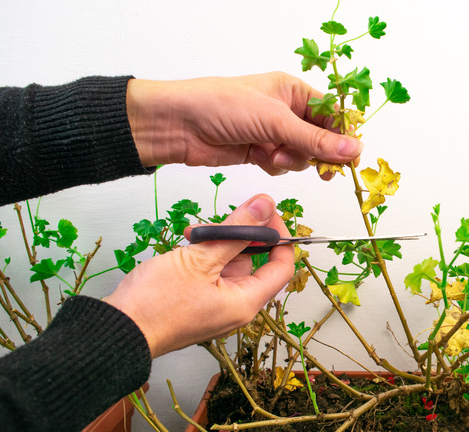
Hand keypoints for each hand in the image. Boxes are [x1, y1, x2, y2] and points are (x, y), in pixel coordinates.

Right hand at [103, 194, 293, 357]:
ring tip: (195, 233)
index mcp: (245, 302)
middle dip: (239, 234)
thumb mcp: (200, 259)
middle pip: (254, 260)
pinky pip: (211, 270)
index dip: (279, 236)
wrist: (117, 331)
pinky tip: (188, 243)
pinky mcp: (197, 299)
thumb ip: (237, 230)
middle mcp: (235, 306)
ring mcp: (216, 303)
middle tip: (221, 220)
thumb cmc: (155, 305)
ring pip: (229, 261)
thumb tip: (265, 206)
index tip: (267, 213)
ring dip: (217, 241)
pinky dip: (203, 254)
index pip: (282, 266)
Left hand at [126, 72, 362, 179]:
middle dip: (316, 152)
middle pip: (320, 138)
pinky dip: (273, 164)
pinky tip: (257, 156)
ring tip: (270, 153)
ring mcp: (272, 132)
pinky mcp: (259, 151)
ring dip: (291, 158)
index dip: (343, 135)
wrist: (179, 125)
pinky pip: (282, 164)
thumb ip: (316, 139)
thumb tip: (354, 149)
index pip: (331, 113)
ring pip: (302, 155)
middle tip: (323, 170)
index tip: (349, 156)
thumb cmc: (223, 106)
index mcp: (293, 90)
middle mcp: (286, 110)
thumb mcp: (275, 120)